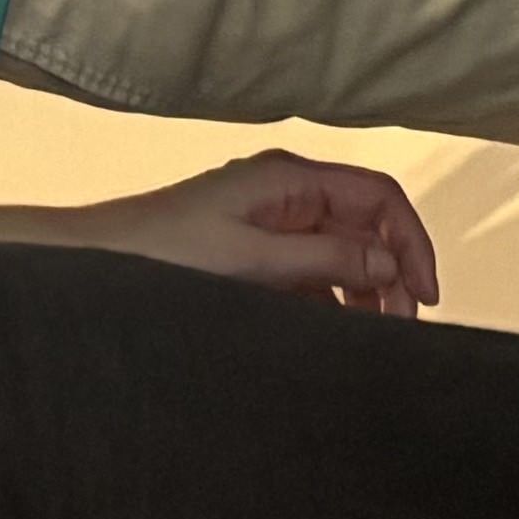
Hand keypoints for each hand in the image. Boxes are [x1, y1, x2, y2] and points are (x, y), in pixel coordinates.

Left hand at [69, 150, 441, 317]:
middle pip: (367, 226)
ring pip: (342, 256)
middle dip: (392, 272)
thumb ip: (323, 258)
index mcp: (288, 179)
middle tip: (399, 329)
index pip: (378, 196)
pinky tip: (329, 340)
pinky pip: (310, 278)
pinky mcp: (252, 258)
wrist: (93, 265)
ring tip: (370, 340)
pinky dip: (329, 306)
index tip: (425, 296)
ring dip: (364, 294)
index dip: (411, 242)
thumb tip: (389, 263)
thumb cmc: (162, 254)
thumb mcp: (251, 259)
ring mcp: (269, 226)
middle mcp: (285, 195)